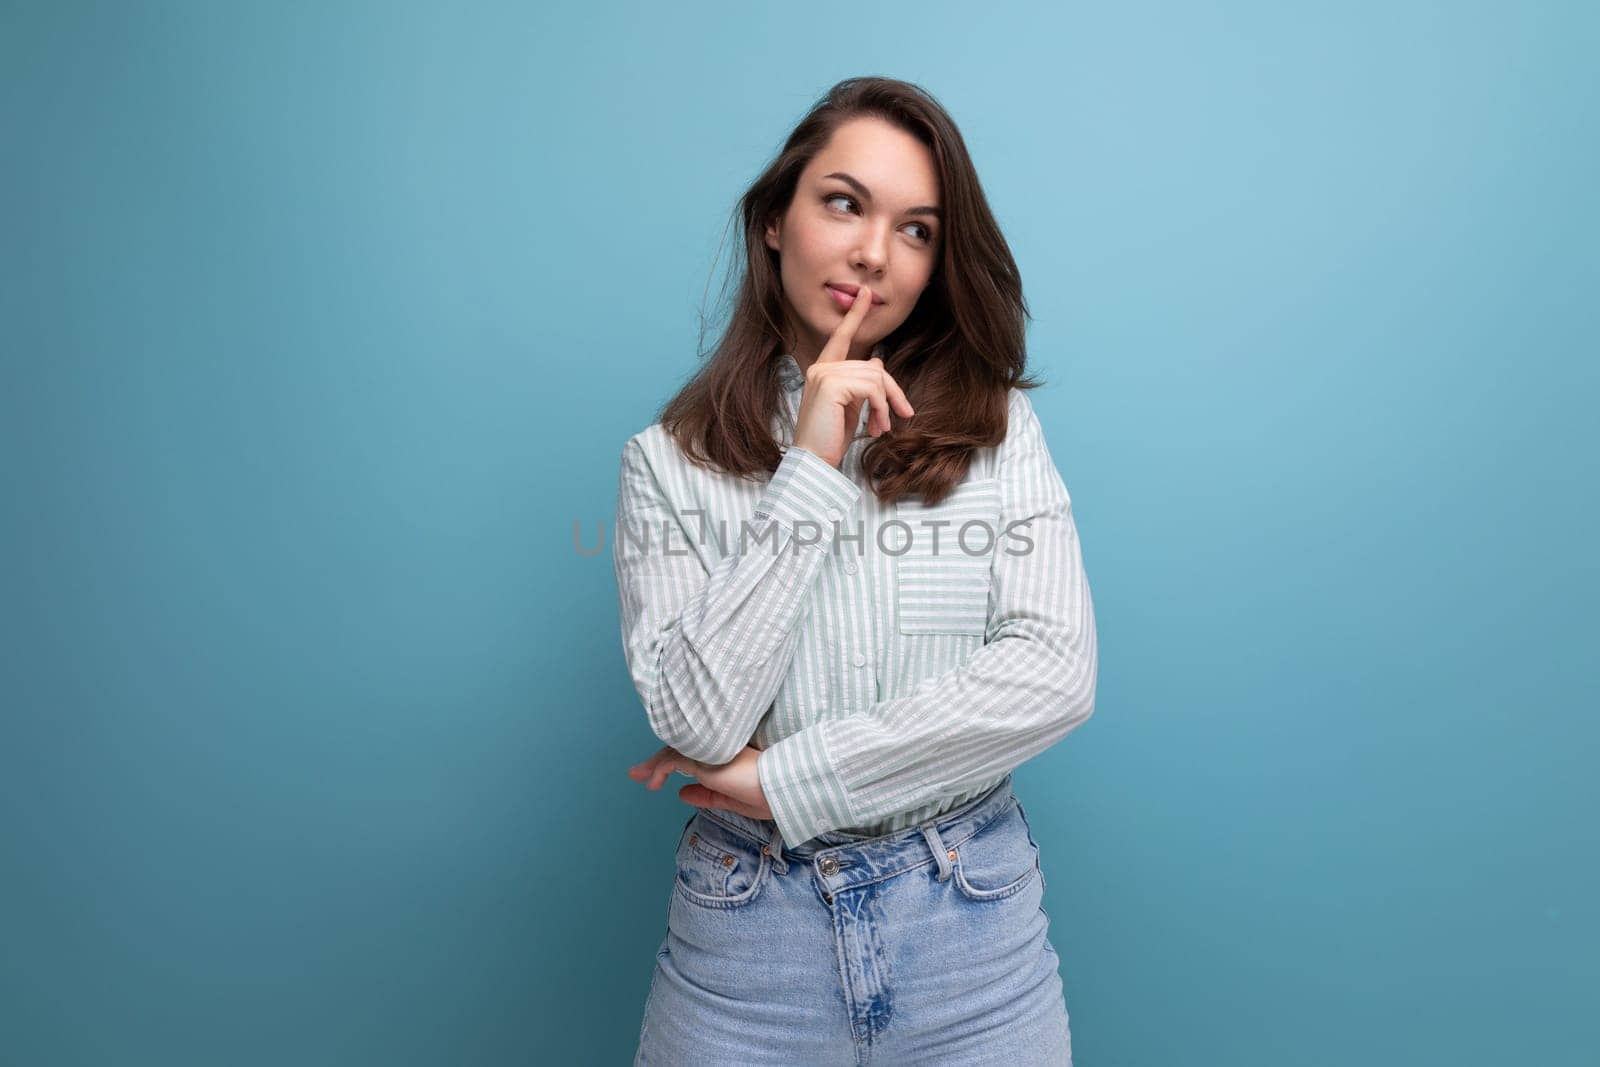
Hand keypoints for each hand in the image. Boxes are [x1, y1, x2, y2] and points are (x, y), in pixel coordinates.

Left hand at [626, 744, 774, 820]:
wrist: (783, 790)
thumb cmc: (767, 795)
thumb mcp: (730, 799)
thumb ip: (705, 795)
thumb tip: (681, 793)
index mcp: (724, 756)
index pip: (693, 754)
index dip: (673, 763)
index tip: (658, 775)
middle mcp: (715, 750)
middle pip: (679, 750)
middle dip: (657, 761)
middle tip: (638, 772)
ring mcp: (710, 752)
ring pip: (674, 753)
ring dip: (653, 765)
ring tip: (638, 776)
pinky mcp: (705, 760)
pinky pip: (674, 761)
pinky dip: (660, 769)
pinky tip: (652, 782)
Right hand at [792, 284, 915, 468]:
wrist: (813, 461)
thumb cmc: (830, 438)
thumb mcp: (850, 407)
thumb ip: (861, 383)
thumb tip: (878, 364)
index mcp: (823, 370)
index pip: (841, 337)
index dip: (854, 315)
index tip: (865, 294)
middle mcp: (820, 367)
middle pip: (873, 366)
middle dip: (893, 392)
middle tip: (903, 415)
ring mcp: (824, 374)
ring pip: (875, 377)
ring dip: (886, 405)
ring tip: (881, 428)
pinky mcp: (831, 385)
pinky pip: (871, 388)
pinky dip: (881, 408)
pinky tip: (876, 426)